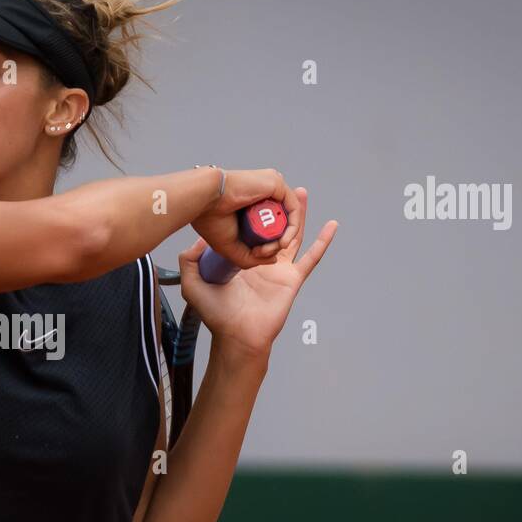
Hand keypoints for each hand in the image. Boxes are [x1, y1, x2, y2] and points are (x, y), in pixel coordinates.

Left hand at [180, 187, 336, 359]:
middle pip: (273, 227)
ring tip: (302, 193)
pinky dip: (322, 242)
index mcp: (241, 259)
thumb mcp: (193, 285)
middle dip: (278, 206)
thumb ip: (190, 262)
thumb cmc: (216, 316)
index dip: (251, 213)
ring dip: (299, 214)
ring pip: (292, 235)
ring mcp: (279, 269)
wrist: (237, 336)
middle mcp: (262, 261)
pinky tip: (332, 226)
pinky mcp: (292, 278)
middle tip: (281, 185)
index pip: (248, 231)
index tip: (250, 193)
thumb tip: (197, 239)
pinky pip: (311, 258)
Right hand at [191, 168, 302, 268]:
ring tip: (268, 249)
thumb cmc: (210, 220)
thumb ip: (252, 257)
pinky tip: (282, 241)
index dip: (269, 244)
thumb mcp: (232, 248)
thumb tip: (274, 259)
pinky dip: (292, 228)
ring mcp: (270, 188)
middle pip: (281, 223)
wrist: (202, 201)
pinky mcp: (276, 184)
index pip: (270, 226)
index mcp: (250, 206)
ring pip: (288, 218)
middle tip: (260, 253)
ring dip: (283, 238)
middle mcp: (262, 195)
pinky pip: (294, 209)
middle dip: (276, 243)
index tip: (256, 254)